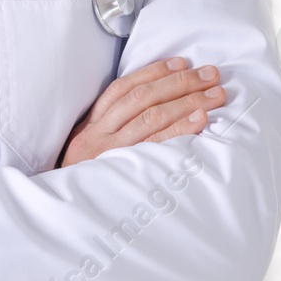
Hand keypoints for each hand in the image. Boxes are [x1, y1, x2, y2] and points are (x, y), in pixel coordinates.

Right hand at [59, 57, 225, 166]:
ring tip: (215, 95)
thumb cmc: (84, 180)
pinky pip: (156, 147)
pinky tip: (200, 120)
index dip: (154, 72)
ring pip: (152, 118)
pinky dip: (180, 130)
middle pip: (143, 98)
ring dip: (187, 102)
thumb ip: (110, 128)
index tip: (182, 63)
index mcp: (90, 126)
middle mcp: (98, 136)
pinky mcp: (125, 174)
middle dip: (180, 82)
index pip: (123, 88)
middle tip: (211, 75)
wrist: (66, 218)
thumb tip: (153, 105)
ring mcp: (111, 155)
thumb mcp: (87, 150)